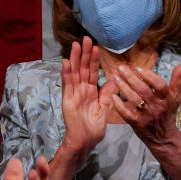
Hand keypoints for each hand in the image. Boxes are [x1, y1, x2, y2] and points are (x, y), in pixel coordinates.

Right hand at [47, 37, 115, 179]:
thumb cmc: (94, 128)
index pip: (92, 72)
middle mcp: (81, 90)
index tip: (97, 46)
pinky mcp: (67, 99)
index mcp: (91, 92)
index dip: (94, 59)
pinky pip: (67, 84)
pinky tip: (66, 62)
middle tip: (86, 38)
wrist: (85, 141)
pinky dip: (66, 73)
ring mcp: (73, 94)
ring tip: (76, 45)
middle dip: (84, 54)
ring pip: (75, 73)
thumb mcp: (105, 108)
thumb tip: (114, 80)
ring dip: (75, 59)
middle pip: (83, 69)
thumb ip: (108, 94)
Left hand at [112, 63, 180, 179]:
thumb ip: (176, 81)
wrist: (164, 138)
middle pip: (143, 90)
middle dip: (131, 77)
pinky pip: (126, 113)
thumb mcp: (175, 98)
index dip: (149, 75)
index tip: (138, 68)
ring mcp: (146, 116)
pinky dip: (119, 105)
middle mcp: (157, 107)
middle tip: (120, 68)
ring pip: (134, 100)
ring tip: (115, 78)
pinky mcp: (137, 124)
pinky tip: (113, 96)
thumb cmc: (167, 114)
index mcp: (167, 99)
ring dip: (123, 87)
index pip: (159, 85)